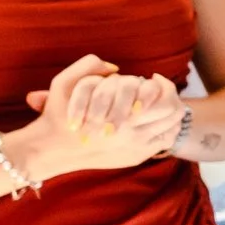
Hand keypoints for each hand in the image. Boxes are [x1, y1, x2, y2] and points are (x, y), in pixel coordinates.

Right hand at [12, 55, 186, 177]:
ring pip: (171, 127)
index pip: (160, 95)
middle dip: (169, 96)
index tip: (154, 77)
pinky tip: (156, 119)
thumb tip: (115, 68)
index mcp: (119, 115)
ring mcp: (136, 148)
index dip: (162, 83)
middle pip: (172, 111)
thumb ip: (88, 66)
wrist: (51, 150)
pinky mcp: (135, 158)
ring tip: (160, 102)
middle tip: (161, 89)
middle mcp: (131, 134)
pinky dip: (167, 129)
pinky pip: (165, 142)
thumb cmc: (56, 115)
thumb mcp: (63, 83)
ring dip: (170, 112)